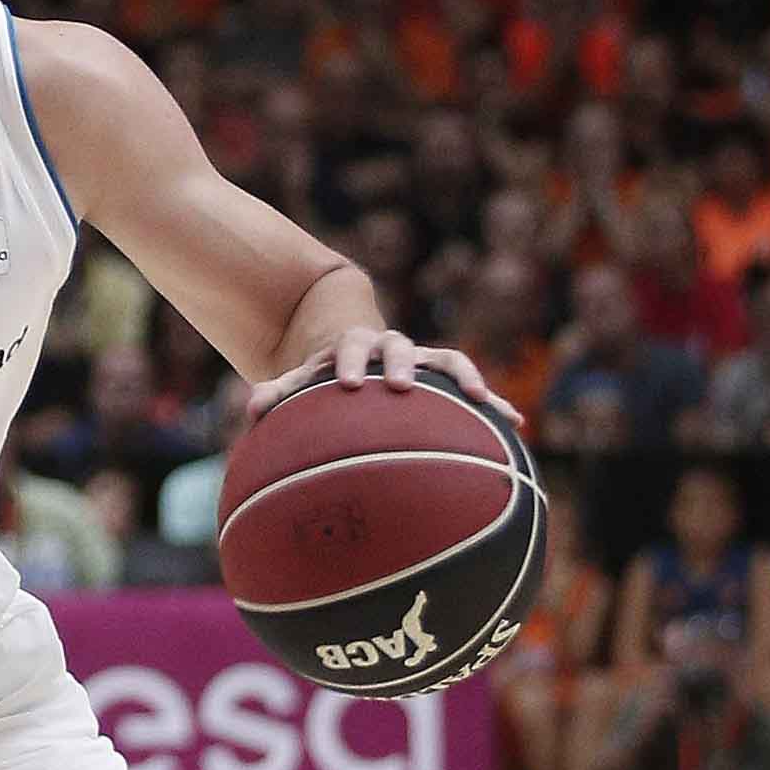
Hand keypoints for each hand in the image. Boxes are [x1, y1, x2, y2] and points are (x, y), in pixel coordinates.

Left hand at [245, 329, 523, 430]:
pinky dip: (492, 402)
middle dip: (401, 363)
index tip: (348, 382)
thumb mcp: (299, 379)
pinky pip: (470, 387)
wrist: (356, 348)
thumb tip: (252, 409)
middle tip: (402, 385)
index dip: (350, 360)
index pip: (351, 345)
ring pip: (447, 361)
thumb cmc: (322, 374)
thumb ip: (277, 392)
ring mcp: (420, 360)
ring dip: (464, 378)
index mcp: (353, 345)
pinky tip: (516, 424)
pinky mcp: (443, 377)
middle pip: (399, 347)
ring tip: (482, 400)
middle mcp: (390, 347)